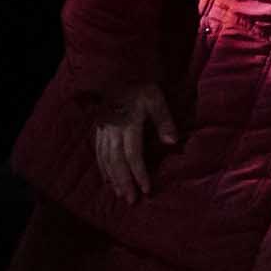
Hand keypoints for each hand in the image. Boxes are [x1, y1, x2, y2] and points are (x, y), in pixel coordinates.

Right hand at [89, 86, 178, 203]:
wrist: (117, 70)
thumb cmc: (139, 85)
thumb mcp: (155, 99)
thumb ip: (164, 121)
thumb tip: (172, 142)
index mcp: (127, 124)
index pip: (133, 155)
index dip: (139, 173)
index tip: (146, 189)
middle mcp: (112, 130)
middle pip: (117, 162)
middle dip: (124, 182)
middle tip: (131, 200)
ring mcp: (103, 130)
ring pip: (105, 159)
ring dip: (112, 178)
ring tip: (119, 194)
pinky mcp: (99, 128)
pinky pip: (98, 152)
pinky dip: (102, 167)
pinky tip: (106, 177)